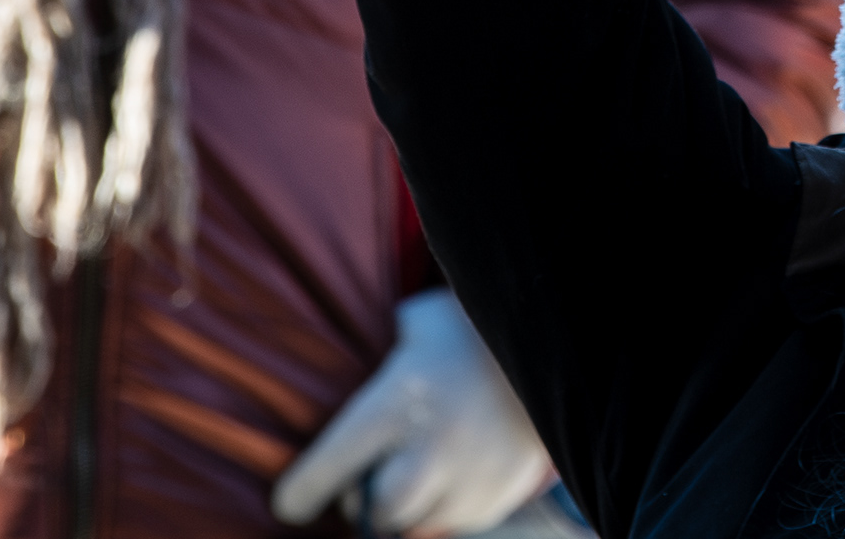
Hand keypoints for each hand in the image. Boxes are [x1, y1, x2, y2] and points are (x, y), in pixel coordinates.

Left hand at [270, 289, 552, 537]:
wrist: (553, 344)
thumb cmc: (471, 329)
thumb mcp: (416, 325)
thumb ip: (381, 364)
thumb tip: (341, 381)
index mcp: (392, 407)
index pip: (322, 475)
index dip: (298, 495)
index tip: (291, 504)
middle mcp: (427, 453)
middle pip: (374, 511)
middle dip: (369, 498)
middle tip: (375, 475)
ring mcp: (466, 481)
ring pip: (416, 523)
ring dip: (413, 504)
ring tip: (426, 463)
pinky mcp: (496, 498)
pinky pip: (456, 521)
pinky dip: (451, 503)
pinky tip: (462, 464)